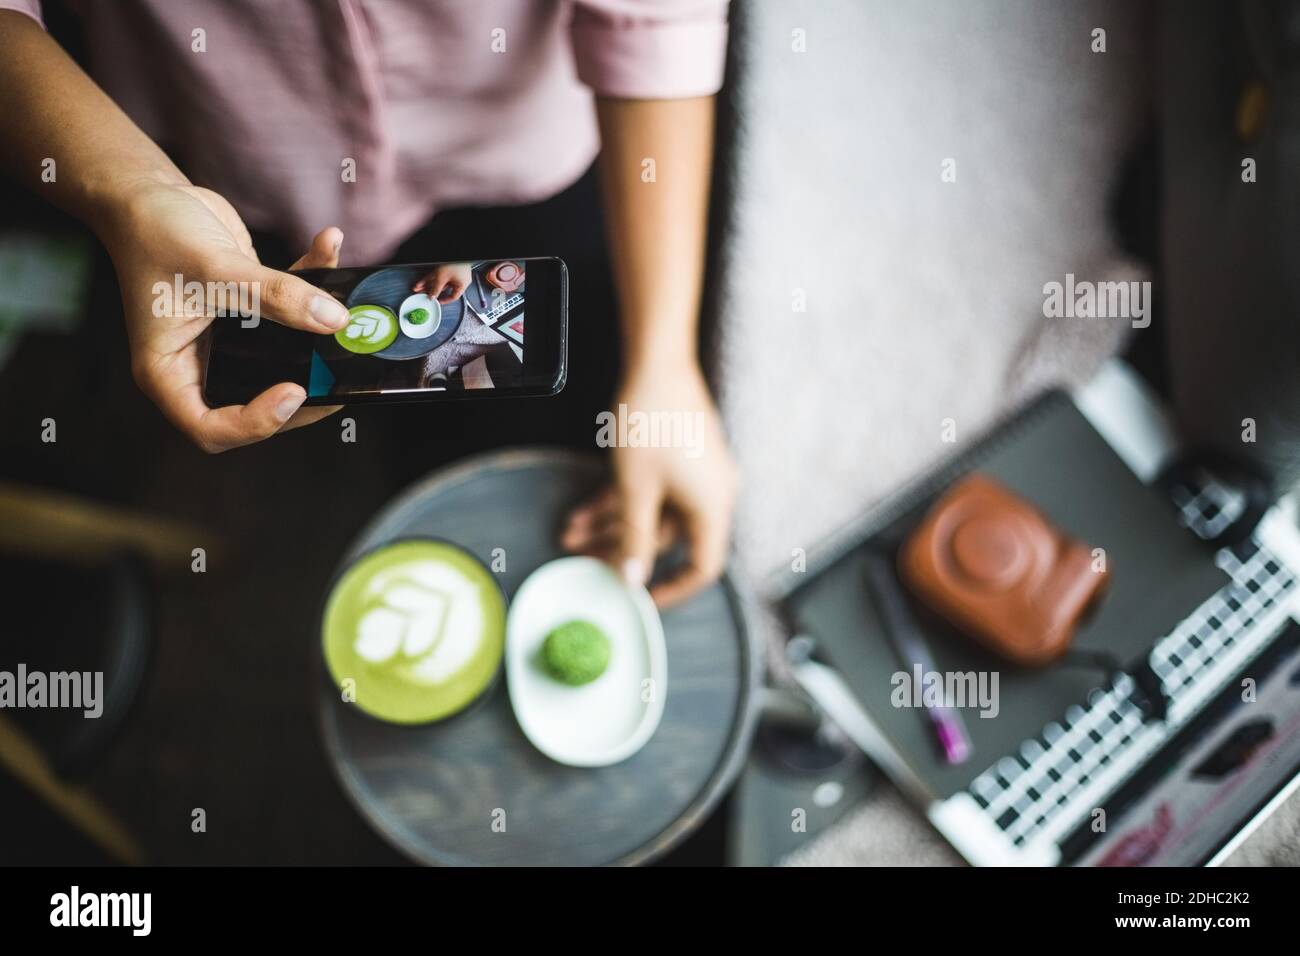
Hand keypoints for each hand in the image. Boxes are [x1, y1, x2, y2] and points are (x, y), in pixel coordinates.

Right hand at [103, 180, 348, 451]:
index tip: (292, 393)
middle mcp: (197, 363)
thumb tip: (332, 320)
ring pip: (280, 363)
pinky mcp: (248, 314)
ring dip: (318, 344)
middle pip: (253, 404)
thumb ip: (276, 295)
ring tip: (349, 326)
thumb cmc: (153, 232)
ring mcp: (225, 341)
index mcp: (168, 370)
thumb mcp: (216, 267)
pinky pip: (288, 315)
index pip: (210, 427)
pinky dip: (313, 285)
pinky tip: (328, 246)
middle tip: (340, 380)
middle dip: (303, 395)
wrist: (148, 193)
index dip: (255, 423)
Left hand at [412, 263, 472, 302]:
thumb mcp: (443, 278)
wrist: (456, 250)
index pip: (453, 297)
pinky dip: (430, 278)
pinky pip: (437, 275)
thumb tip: (432, 296)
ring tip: (419, 288)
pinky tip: (422, 281)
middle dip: (431, 291)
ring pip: (438, 281)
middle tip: (423, 294)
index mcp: (462, 284)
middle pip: (443, 288)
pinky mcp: (448, 268)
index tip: (437, 301)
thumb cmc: (454, 263)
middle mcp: (458, 279)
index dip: (444, 300)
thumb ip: (437, 288)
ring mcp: (453, 273)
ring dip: (428, 285)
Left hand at [561, 364, 736, 606]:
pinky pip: (652, 489)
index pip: (703, 567)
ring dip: (612, 524)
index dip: (672, 589)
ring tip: (569, 534)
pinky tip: (581, 511)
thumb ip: (634, 538)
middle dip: (621, 549)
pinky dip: (620, 500)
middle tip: (583, 561)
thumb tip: (632, 579)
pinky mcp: (680, 456)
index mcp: (714, 508)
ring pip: (652, 512)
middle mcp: (712, 494)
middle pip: (667, 538)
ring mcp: (696, 474)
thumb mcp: (636, 489)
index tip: (640, 599)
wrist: (656, 361)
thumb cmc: (651, 424)